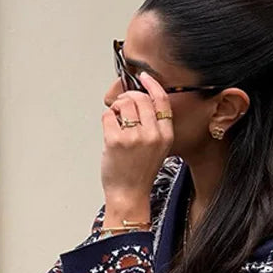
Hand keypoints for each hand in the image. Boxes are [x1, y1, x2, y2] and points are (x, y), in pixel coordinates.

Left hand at [101, 71, 173, 211]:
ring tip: (116, 120)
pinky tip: (110, 130)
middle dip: (128, 97)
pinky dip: (107, 119)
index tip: (144, 77)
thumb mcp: (158, 149)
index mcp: (165, 135)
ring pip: (124, 104)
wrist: (129, 195)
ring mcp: (134, 137)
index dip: (152, 84)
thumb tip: (139, 100)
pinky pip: (108, 115)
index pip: (162, 100)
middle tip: (122, 106)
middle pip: (140, 98)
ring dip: (117, 107)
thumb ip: (154, 126)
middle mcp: (152, 134)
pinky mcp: (116, 141)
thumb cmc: (140, 173)